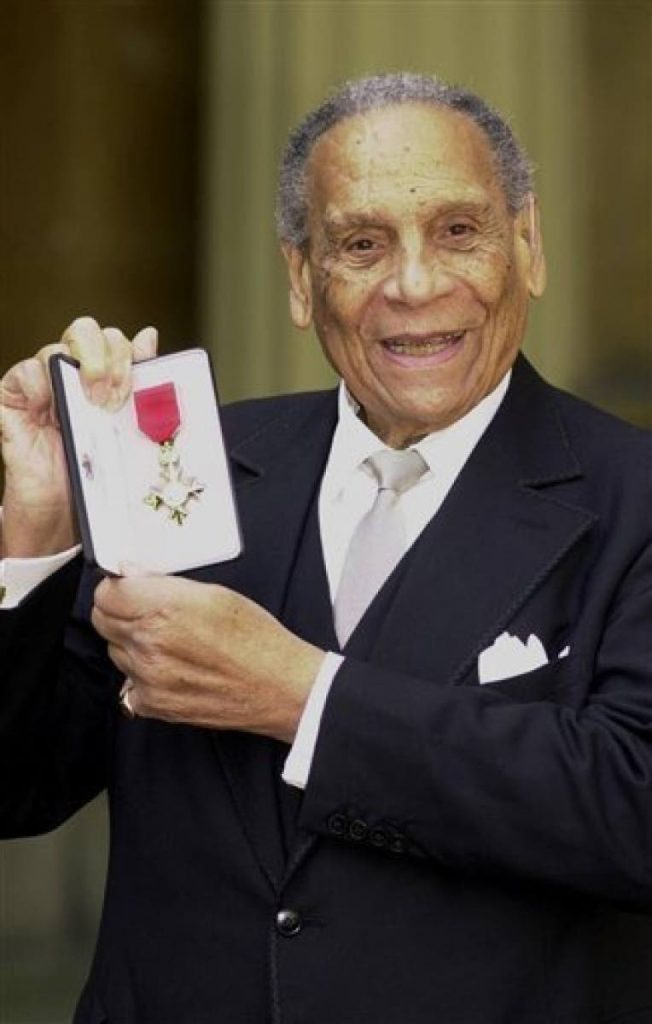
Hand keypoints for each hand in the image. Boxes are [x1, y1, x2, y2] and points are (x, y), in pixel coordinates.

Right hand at [0, 317, 157, 555]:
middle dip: (104, 355)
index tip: (131, 389)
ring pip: (54, 348)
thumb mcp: (127, 426)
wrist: (63, 513)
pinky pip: (23, 372)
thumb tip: (149, 335)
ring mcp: (39, 384)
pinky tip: (51, 410)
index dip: (125, 355)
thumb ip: (137, 382)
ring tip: (89, 407)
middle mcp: (69, 373)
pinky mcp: (12, 399)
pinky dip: (39, 385)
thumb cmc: (96, 473)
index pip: (112, 339)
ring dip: (76, 374)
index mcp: (99, 375)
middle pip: (85, 330)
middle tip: (111, 394)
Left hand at [91, 572, 324, 743]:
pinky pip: (129, 684)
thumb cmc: (256, 639)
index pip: (106, 593)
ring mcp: (148, 678)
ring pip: (115, 652)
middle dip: (120, 612)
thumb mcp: (215, 593)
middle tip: (148, 612)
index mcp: (163, 609)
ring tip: (169, 642)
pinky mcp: (154, 705)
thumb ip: (162, 582)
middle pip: (103, 621)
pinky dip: (142, 676)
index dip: (117, 588)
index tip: (129, 589)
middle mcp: (149, 644)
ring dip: (131, 644)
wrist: (279, 687)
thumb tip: (130, 572)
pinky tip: (172, 669)